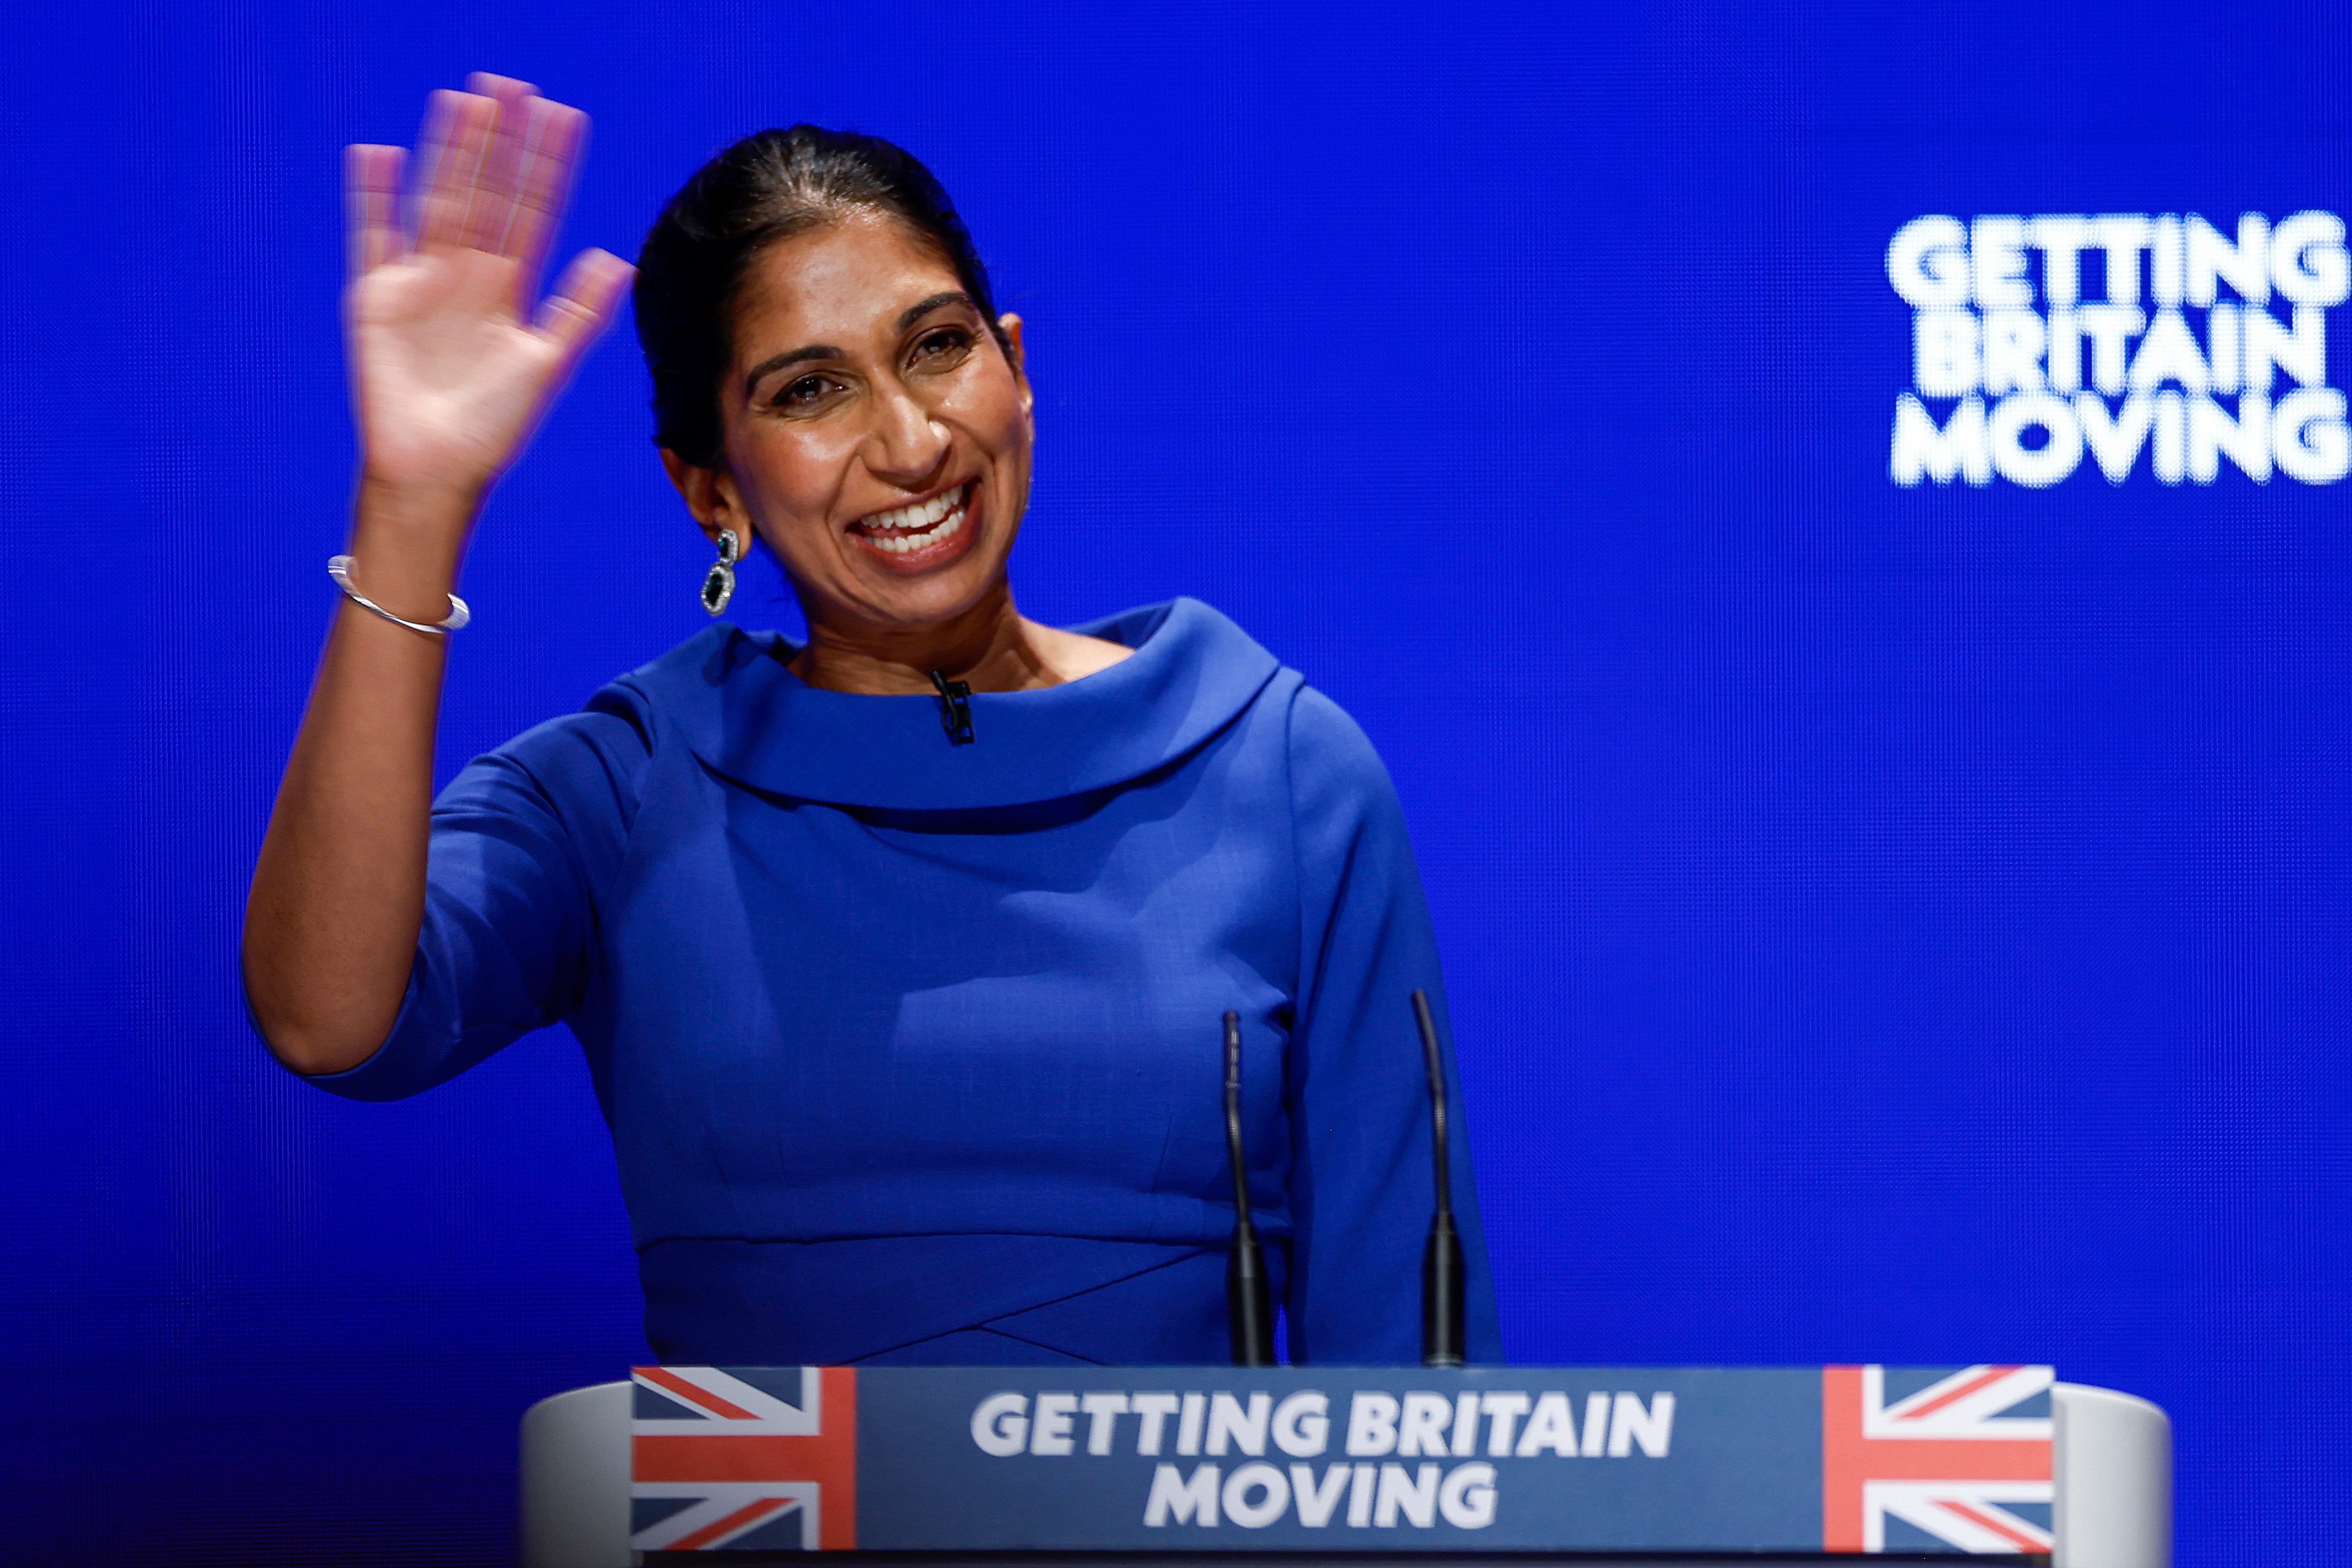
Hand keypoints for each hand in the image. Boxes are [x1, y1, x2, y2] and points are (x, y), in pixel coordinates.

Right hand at [345, 74, 632, 507]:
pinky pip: (373, 235)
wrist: (435, 467)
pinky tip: (379, 153)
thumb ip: (577, 312)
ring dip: (448, 153)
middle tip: (511, 84)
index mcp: (510, 290)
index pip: (534, 212)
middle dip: (498, 142)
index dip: (547, 166)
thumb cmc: (493, 428)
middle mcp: (467, 276)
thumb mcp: (544, 365)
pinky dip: (374, 197)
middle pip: (485, 193)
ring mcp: (421, 280)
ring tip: (463, 101)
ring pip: (436, 200)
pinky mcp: (376, 296)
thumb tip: (615, 258)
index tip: (564, 117)